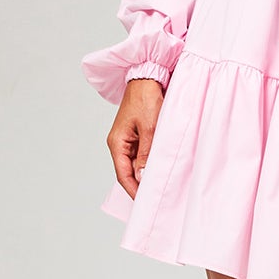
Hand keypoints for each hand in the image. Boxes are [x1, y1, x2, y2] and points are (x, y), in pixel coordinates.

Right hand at [107, 78, 164, 198]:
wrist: (148, 76)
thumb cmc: (147, 98)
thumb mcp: (150, 127)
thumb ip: (147, 153)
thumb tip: (143, 176)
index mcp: (117, 143)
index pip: (123, 175)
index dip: (134, 190)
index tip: (145, 202)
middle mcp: (120, 143)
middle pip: (129, 172)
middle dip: (141, 185)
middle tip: (156, 198)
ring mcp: (129, 140)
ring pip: (137, 164)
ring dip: (147, 174)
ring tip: (161, 187)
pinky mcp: (138, 135)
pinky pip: (142, 154)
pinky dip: (150, 163)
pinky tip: (160, 169)